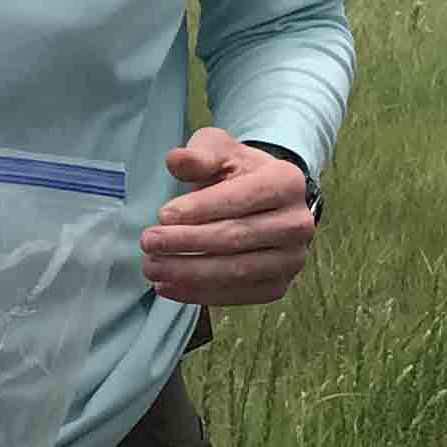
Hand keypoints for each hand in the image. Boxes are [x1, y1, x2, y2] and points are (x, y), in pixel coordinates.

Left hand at [142, 126, 317, 305]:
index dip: (200, 209)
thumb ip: (198, 155)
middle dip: (187, 242)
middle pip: (236, 238)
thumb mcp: (218, 151)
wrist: (263, 202)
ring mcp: (291, 259)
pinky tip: (168, 286)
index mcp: (287, 183)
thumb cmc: (236, 172)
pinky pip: (236, 295)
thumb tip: (175, 160)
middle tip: (148, 242)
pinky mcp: (277, 286)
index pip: (240, 198)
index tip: (162, 215)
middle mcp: (298, 224)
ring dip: (188, 272)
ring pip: (235, 271)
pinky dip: (199, 293)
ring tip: (152, 267)